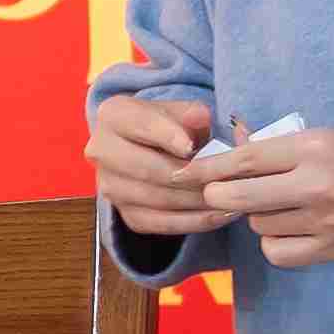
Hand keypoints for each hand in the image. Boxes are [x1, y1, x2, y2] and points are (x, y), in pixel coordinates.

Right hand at [91, 96, 231, 238]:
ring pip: (157, 199)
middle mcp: (102, 151)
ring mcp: (110, 187)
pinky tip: (222, 214)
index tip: (191, 146)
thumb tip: (200, 117)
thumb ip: (190, 113)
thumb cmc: (170, 125)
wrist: (152, 149)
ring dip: (197, 201)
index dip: (167, 136)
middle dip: (190, 175)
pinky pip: (162, 223)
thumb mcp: (180, 111)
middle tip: (224, 177)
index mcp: (112, 115)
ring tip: (231, 196)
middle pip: (147, 169)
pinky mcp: (127, 214)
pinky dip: (195, 221)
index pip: (140, 125)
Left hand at [200, 122, 333, 268]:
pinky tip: (289, 228)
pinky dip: (274, 241)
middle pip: (240, 196)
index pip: (244, 159)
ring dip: (257, 215)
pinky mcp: (330, 249)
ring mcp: (323, 221)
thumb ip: (273, 145)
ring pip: (257, 224)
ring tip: (280, 204)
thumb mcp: (319, 136)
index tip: (182, 172)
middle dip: (219, 194)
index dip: (207, 167)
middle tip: (219, 192)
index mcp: (313, 148)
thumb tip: (230, 143)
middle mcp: (316, 185)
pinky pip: (277, 251)